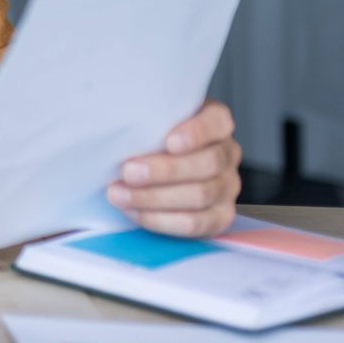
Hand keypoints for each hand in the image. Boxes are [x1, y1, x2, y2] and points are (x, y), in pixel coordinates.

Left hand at [107, 99, 242, 237]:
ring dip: (154, 197)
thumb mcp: (150, 119)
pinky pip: (195, 223)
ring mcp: (227, 187)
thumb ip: (145, 119)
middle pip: (207, 163)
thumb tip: (116, 123)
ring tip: (119, 194)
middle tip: (128, 172)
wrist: (150, 167)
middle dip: (165, 170)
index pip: (218, 122)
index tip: (169, 142)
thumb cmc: (149, 136)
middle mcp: (227, 153)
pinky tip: (133, 211)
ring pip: (200, 195)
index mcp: (217, 122)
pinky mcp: (220, 216)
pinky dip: (161, 219)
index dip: (197, 132)